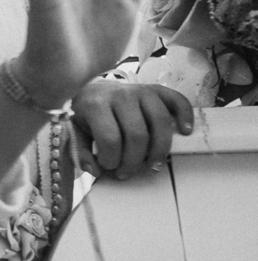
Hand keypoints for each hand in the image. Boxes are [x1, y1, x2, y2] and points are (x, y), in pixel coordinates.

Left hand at [72, 81, 193, 178]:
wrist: (95, 89)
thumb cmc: (87, 115)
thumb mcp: (75, 131)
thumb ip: (80, 152)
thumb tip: (96, 169)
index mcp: (95, 105)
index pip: (110, 139)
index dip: (111, 160)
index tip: (108, 167)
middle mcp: (120, 95)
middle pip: (137, 135)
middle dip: (134, 161)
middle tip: (128, 171)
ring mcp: (140, 90)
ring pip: (159, 123)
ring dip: (159, 150)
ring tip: (153, 165)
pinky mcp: (157, 89)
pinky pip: (177, 100)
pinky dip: (185, 115)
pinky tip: (185, 133)